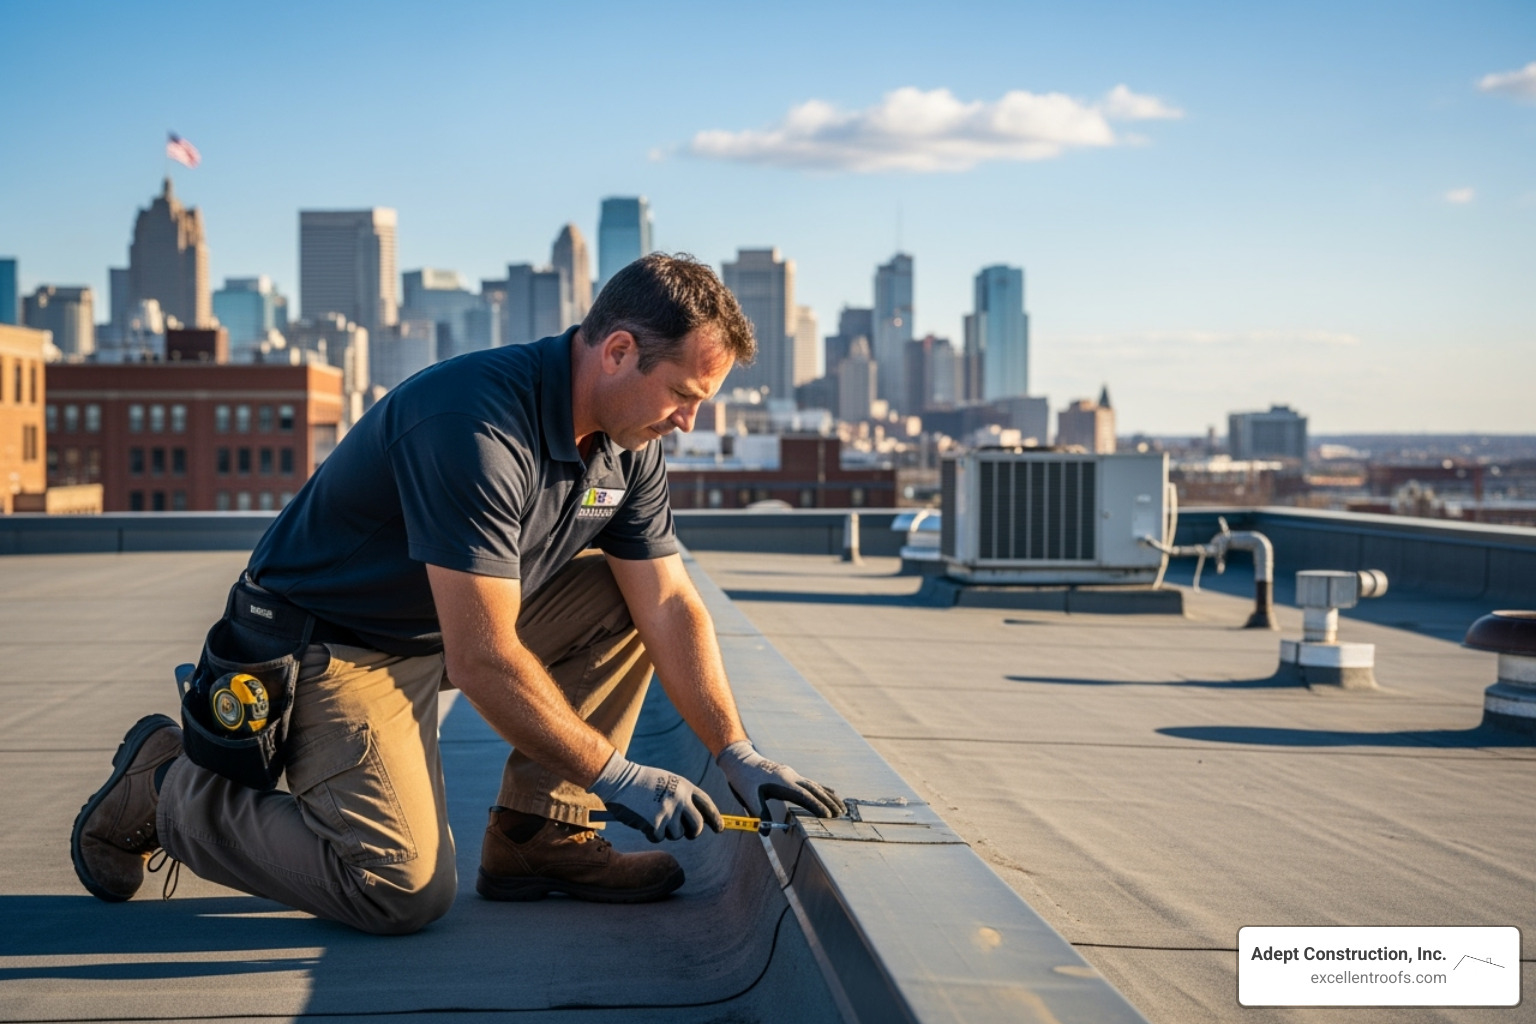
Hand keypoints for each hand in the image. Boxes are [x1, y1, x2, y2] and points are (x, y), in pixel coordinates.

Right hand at [588, 752, 723, 841]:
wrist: (619, 779)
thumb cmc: (640, 781)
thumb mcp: (667, 782)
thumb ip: (681, 797)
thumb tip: (694, 818)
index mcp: (684, 787)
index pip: (707, 805)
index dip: (715, 818)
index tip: (719, 828)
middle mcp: (680, 800)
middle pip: (697, 826)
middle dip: (693, 833)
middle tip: (687, 834)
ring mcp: (668, 813)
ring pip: (677, 835)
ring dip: (666, 831)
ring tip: (653, 818)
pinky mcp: (654, 824)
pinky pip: (658, 837)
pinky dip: (651, 833)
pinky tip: (642, 821)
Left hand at [715, 740, 845, 819]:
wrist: (740, 760)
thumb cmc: (744, 780)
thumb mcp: (748, 798)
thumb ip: (759, 814)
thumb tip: (765, 832)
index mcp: (783, 783)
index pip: (804, 796)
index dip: (817, 806)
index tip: (829, 816)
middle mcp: (791, 777)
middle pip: (814, 790)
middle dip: (829, 802)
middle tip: (841, 814)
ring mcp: (792, 775)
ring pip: (815, 786)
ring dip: (829, 796)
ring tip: (842, 807)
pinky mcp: (790, 775)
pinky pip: (810, 783)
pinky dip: (822, 789)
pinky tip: (830, 793)